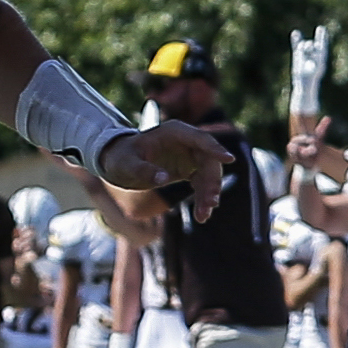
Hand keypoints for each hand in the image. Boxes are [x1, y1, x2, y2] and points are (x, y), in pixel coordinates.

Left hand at [101, 118, 230, 215]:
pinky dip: (203, 197)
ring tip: (204, 215)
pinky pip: (203, 183)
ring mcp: (189, 155)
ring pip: (209, 173)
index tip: (229, 160)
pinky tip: (202, 214)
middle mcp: (186, 142)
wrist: (118, 162)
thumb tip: (164, 179)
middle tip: (211, 203)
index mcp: (174, 132)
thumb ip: (144, 170)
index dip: (215, 149)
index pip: (200, 139)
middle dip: (212, 181)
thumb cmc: (120, 158)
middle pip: (209, 160)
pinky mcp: (189, 168)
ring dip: (209, 193)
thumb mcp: (126, 165)